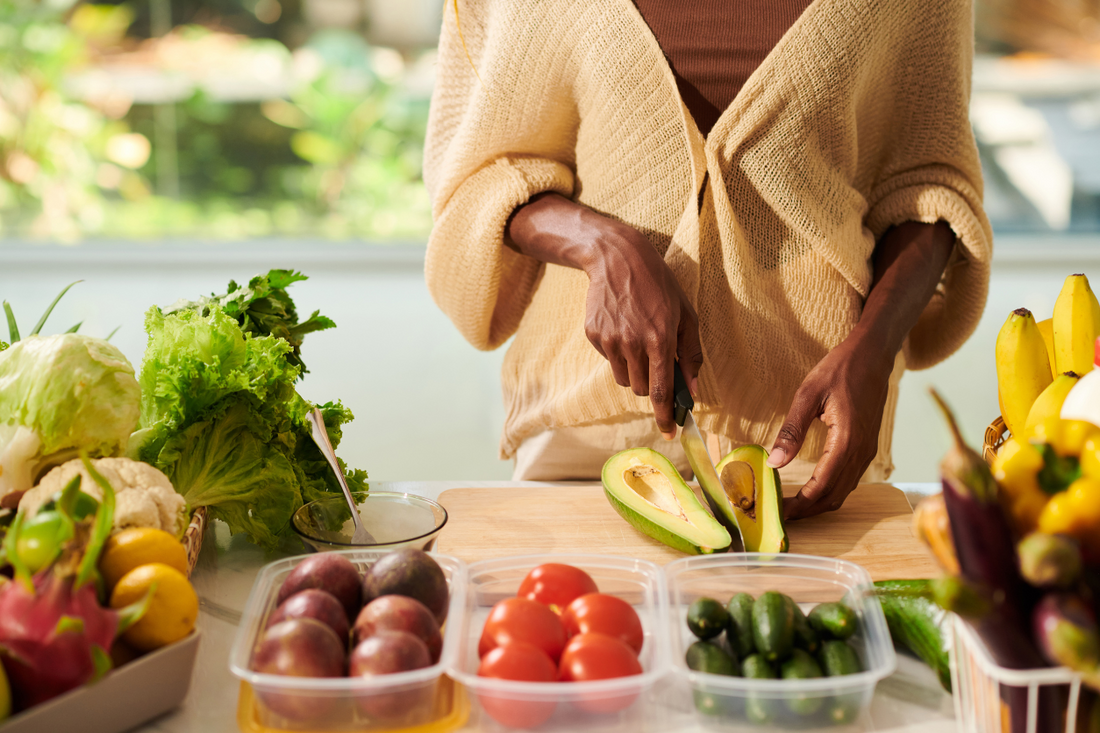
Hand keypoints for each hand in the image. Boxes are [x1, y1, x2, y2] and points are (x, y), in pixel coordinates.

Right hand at [505, 193, 701, 436]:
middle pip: (641, 389)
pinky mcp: (594, 335)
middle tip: (656, 363)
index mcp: (659, 340)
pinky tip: (623, 329)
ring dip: (635, 371)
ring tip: (639, 342)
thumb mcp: (686, 315)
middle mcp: (632, 343)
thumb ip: (691, 354)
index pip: (660, 390)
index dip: (665, 415)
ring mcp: (610, 340)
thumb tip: (692, 388)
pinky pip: (610, 361)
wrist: (618, 259)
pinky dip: (619, 354)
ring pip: (624, 379)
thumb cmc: (659, 286)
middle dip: (651, 384)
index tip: (669, 431)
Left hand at [766, 336, 893, 518]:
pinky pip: (850, 479)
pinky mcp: (868, 447)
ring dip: (818, 503)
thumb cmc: (840, 369)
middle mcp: (861, 452)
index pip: (821, 486)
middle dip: (807, 510)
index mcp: (846, 441)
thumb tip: (774, 463)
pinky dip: (830, 490)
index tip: (779, 512)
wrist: (873, 355)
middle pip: (833, 496)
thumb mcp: (807, 395)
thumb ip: (791, 431)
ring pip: (844, 491)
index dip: (800, 504)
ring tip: (792, 504)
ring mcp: (868, 451)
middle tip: (780, 513)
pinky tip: (812, 488)